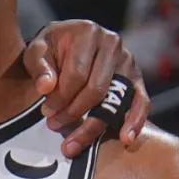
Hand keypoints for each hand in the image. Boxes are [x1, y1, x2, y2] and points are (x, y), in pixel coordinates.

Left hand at [24, 21, 149, 155]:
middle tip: (54, 126)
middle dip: (73, 113)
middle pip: (96, 90)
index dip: (60, 97)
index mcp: (88, 33)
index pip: (77, 74)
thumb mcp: (37, 51)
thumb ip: (39, 67)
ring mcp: (127, 61)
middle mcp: (112, 43)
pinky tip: (125, 139)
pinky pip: (141, 100)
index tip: (46, 112)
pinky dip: (135, 120)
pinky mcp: (135, 78)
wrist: (66, 42)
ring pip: (115, 100)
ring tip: (74, 145)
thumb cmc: (50, 49)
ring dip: (94, 126)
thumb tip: (46, 87)